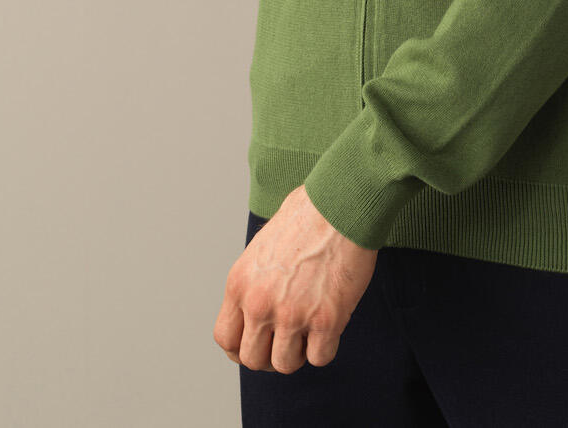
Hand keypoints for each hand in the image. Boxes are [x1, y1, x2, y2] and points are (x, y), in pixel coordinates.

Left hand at [213, 184, 377, 373]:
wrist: (341, 203)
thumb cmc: (309, 212)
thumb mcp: (263, 243)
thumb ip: (257, 276)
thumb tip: (263, 292)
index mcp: (240, 283)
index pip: (225, 338)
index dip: (241, 348)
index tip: (259, 344)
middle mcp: (260, 303)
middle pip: (252, 359)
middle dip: (270, 355)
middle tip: (288, 341)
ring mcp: (292, 314)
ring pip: (285, 364)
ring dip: (299, 353)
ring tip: (311, 331)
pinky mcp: (326, 319)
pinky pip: (320, 357)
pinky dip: (326, 348)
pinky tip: (331, 325)